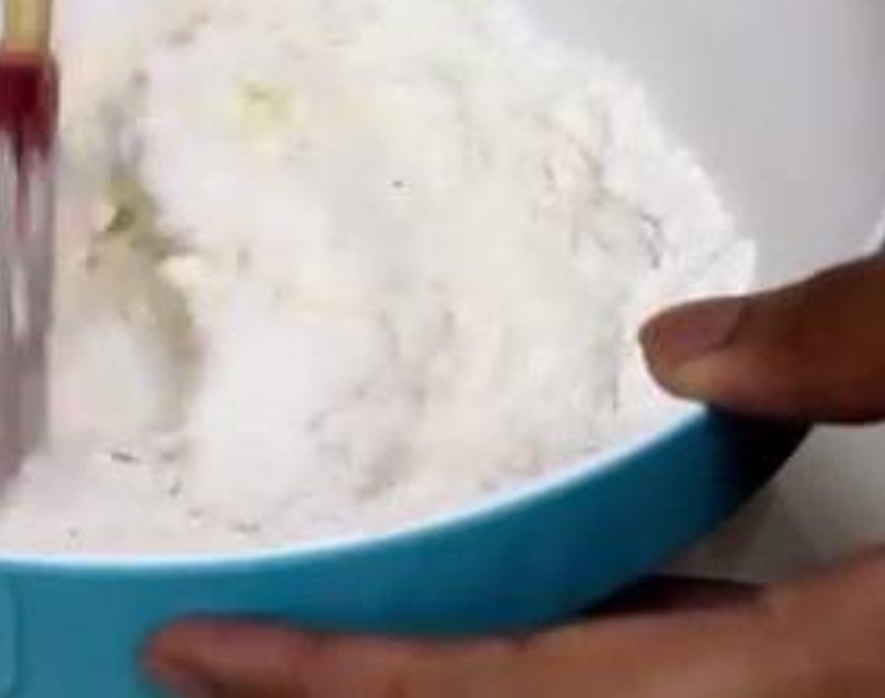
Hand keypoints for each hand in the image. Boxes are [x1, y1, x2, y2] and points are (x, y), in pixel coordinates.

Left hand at [148, 255, 884, 695]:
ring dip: (446, 670)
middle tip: (213, 650)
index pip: (508, 694)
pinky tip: (558, 602)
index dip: (329, 683)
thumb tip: (679, 345)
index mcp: (806, 670)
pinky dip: (572, 647)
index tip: (187, 651)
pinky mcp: (831, 676)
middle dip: (344, 696)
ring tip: (334, 621)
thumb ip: (843, 345)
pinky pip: (663, 675)